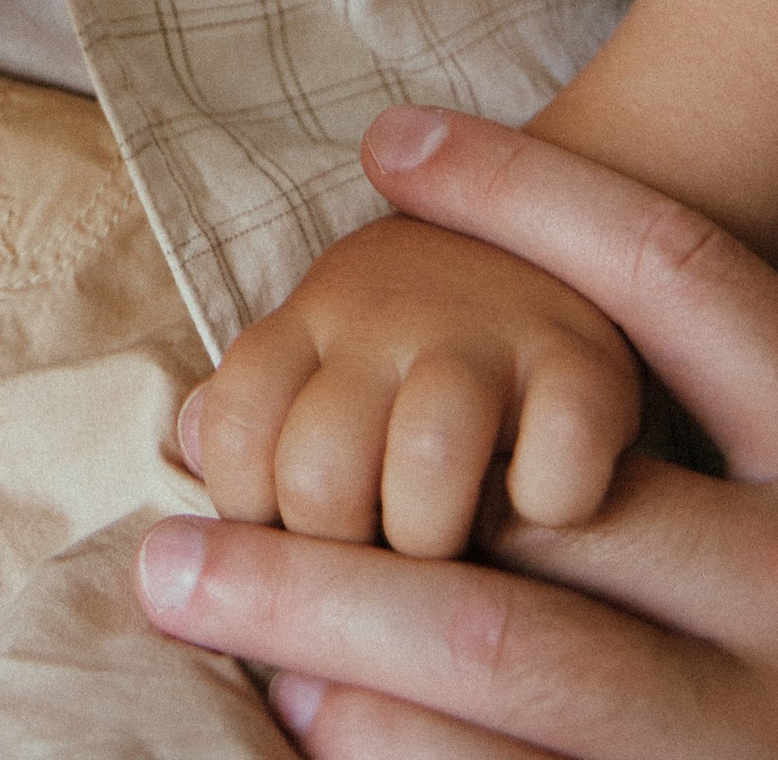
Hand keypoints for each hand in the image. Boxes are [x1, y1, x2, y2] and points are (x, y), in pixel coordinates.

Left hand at [137, 106, 777, 755]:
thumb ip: (670, 423)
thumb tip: (427, 327)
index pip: (680, 278)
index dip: (532, 191)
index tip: (391, 141)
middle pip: (531, 523)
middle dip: (333, 538)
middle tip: (183, 546)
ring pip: (508, 652)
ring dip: (335, 643)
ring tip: (215, 626)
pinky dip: (401, 753)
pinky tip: (316, 728)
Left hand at [186, 207, 640, 558]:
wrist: (548, 219)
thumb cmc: (414, 337)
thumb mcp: (320, 350)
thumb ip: (252, 410)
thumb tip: (192, 452)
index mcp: (308, 323)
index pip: (233, 431)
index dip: (253, 515)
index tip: (295, 540)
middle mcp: (383, 320)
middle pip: (318, 475)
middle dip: (342, 555)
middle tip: (376, 557)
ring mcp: (485, 337)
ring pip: (425, 463)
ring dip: (435, 537)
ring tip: (454, 545)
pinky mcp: (586, 364)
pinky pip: (559, 463)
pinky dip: (552, 505)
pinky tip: (544, 507)